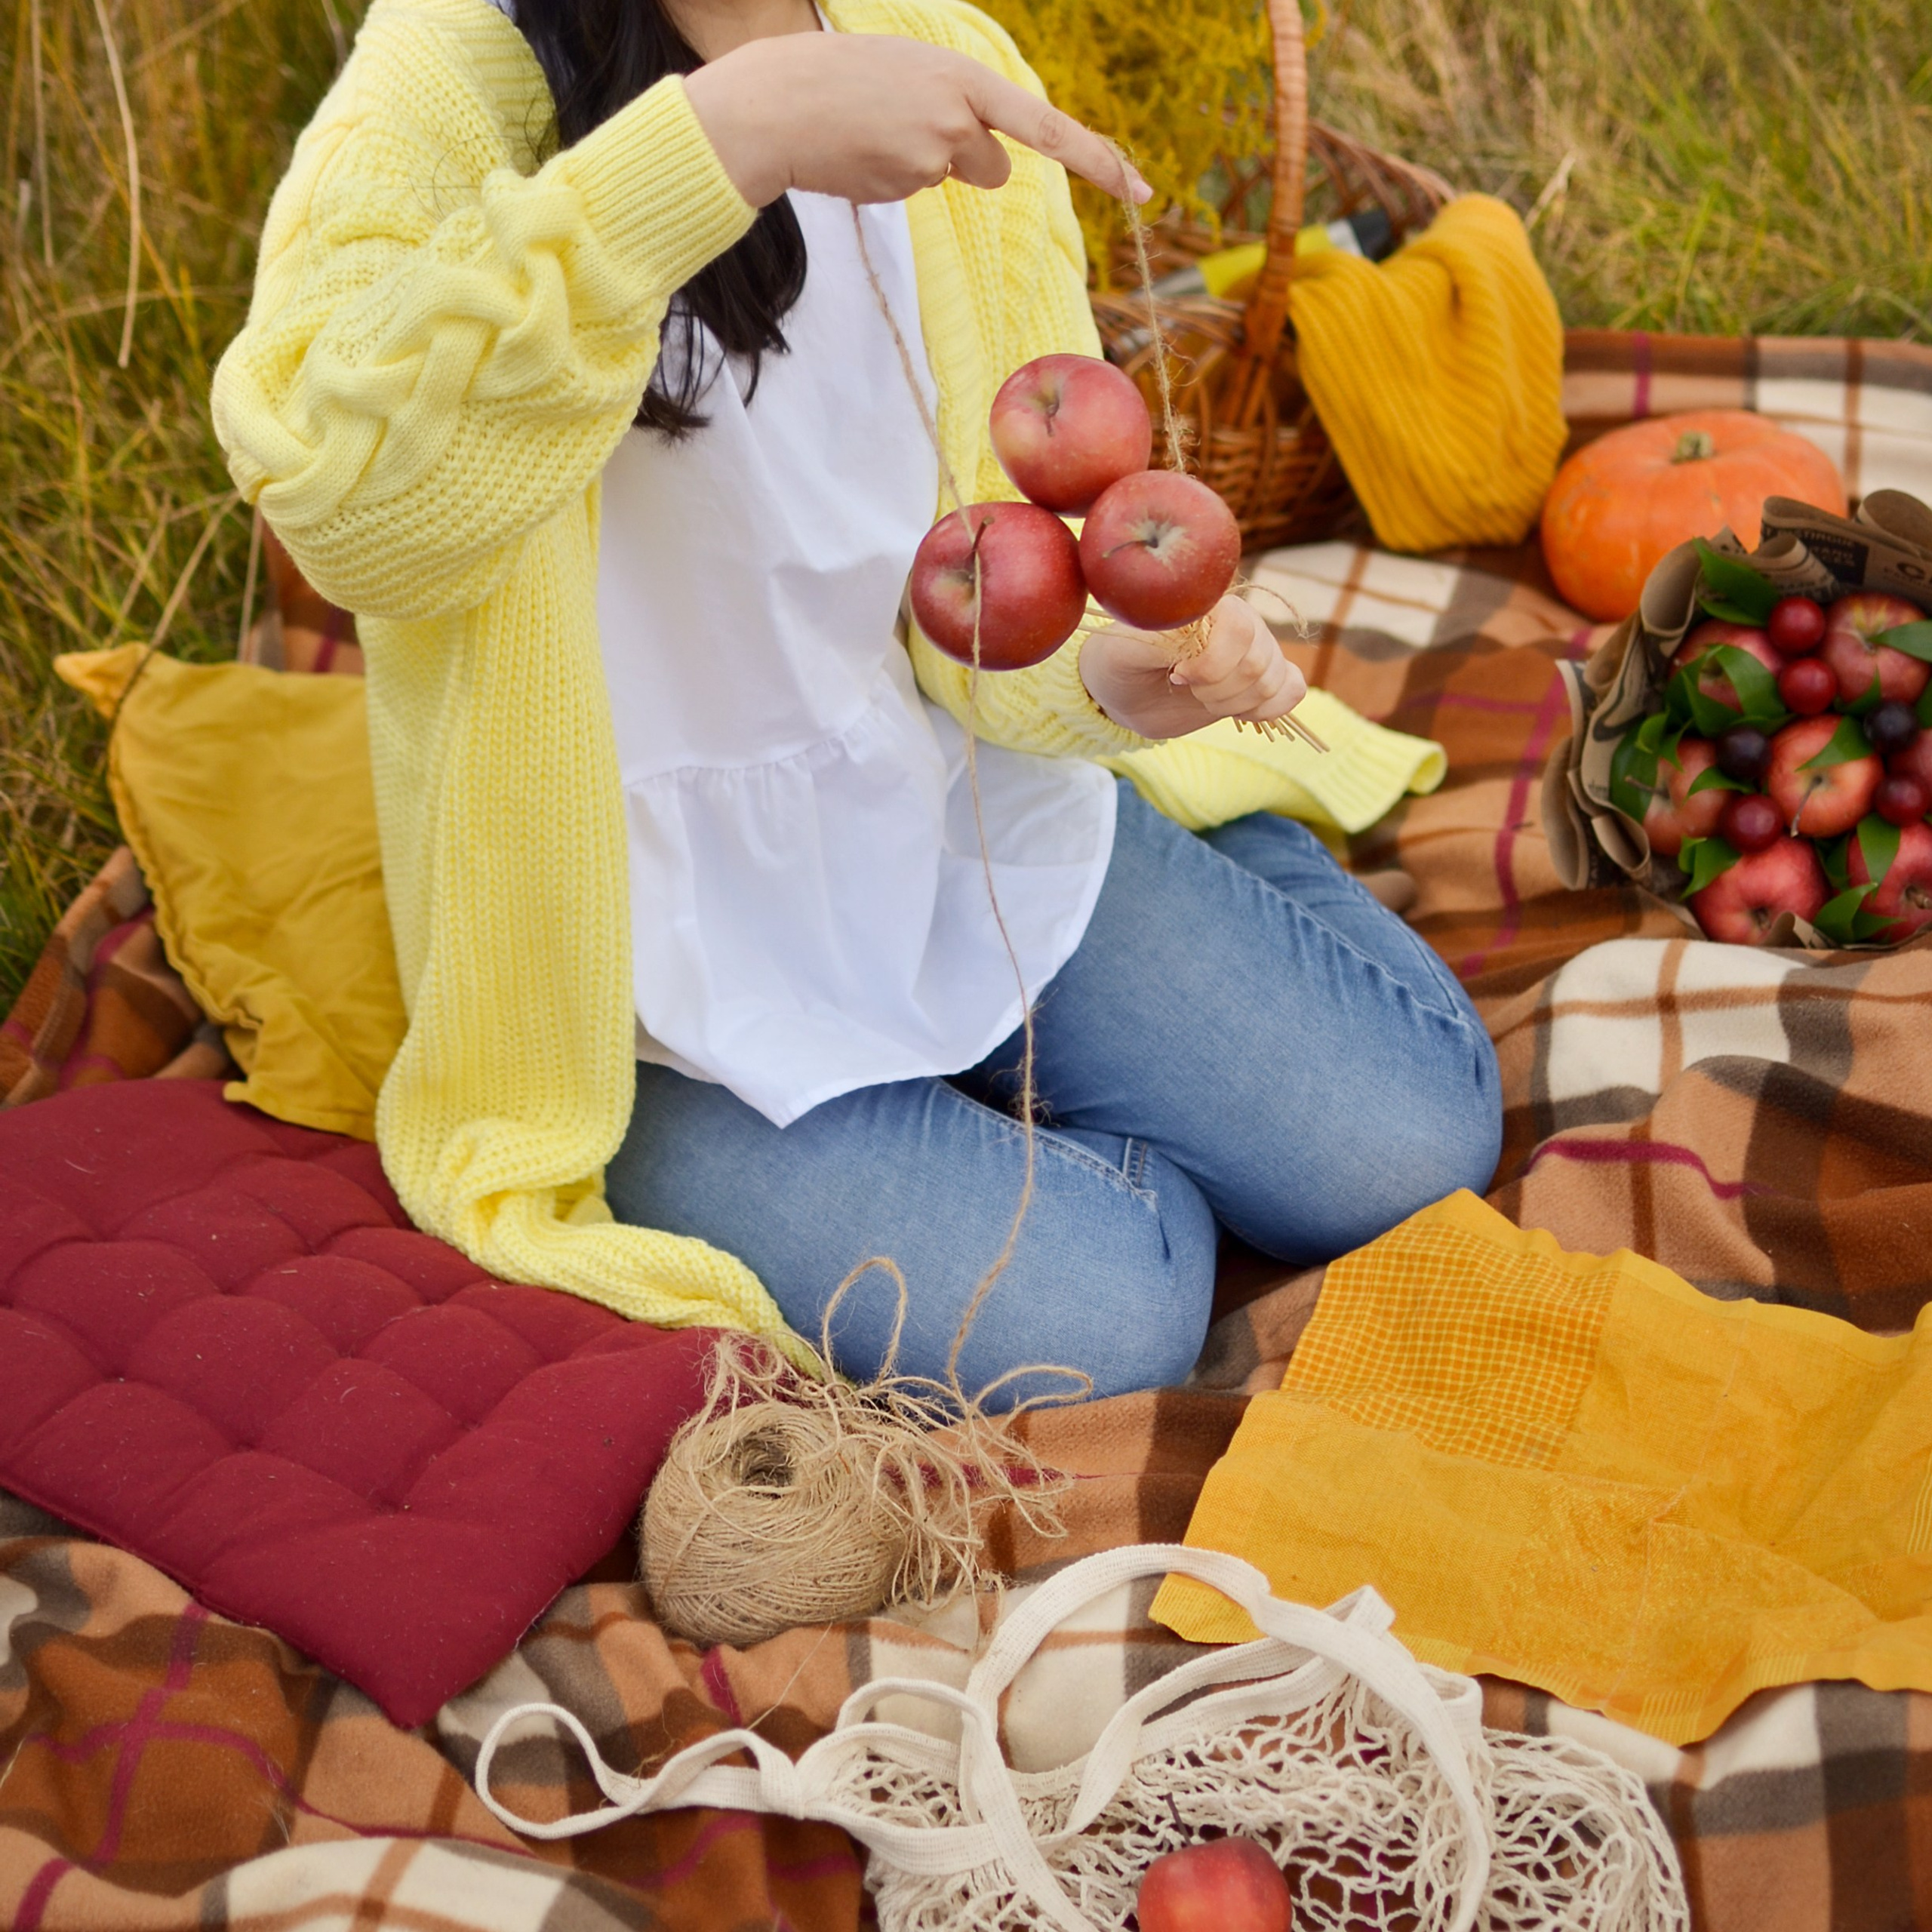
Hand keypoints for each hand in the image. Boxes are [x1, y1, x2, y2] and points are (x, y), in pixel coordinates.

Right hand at [682, 34, 1151, 208]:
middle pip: (993, 167)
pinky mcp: (902, 184)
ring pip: (949, 180)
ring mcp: (931, 154)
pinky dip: (887, 179)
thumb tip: (991, 165)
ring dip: (916, 167)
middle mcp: (958, 115)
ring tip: (867, 136)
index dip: (1097, 161)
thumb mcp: (909, 73)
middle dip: (964, 162)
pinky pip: (910, 192)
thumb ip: (957, 109)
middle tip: (904, 132)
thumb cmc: (834, 81)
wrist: (772, 104)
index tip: (1140, 192)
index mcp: (963, 77)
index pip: (1048, 126)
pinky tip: (854, 155)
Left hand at [1080, 596, 1308, 740]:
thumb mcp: (1123, 649)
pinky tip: (1235, 710)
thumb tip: (1197, 634)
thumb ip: (1158, 637)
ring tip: (1202, 698)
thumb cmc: (1119, 662)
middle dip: (1220, 690)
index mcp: (1208, 603)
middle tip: (1185, 688)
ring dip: (1236, 702)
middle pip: (1260, 661)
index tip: (1178, 676)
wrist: (1124, 693)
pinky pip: (1292, 690)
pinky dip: (1268, 709)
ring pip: (1276, 680)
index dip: (1214, 664)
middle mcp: (1239, 620)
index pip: (1241, 628)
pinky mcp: (1262, 678)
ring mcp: (1255, 648)